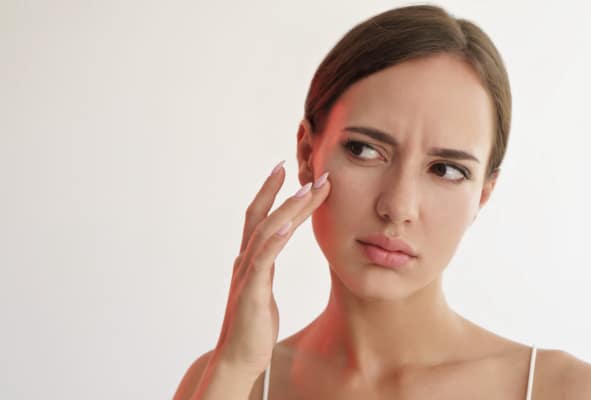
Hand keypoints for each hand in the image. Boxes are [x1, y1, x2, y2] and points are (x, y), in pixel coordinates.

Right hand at [212, 161, 329, 378]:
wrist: (238, 357)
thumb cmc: (253, 324)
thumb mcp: (263, 288)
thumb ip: (266, 265)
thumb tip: (275, 248)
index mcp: (250, 258)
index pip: (259, 216)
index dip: (270, 191)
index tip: (285, 168)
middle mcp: (245, 260)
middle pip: (261, 216)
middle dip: (282, 190)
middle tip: (306, 169)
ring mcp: (247, 274)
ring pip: (265, 232)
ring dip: (287, 209)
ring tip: (307, 190)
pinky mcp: (251, 292)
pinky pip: (263, 261)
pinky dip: (274, 240)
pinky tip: (286, 225)